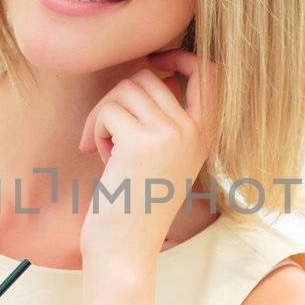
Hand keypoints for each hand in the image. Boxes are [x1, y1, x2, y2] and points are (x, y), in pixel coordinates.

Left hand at [75, 49, 216, 270]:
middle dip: (118, 99)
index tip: (156, 62)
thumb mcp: (162, 156)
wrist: (125, 248)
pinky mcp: (141, 142)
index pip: (209, 71)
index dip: (180, 55)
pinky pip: (108, 110)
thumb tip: (153, 68)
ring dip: (104, 115)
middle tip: (106, 134)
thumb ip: (165, 117)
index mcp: (205, 134)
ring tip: (106, 150)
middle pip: (149, 76)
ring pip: (126, 88)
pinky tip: (101, 160)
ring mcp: (171, 134)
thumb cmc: (135, 203)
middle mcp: (194, 131)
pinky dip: (95, 130)